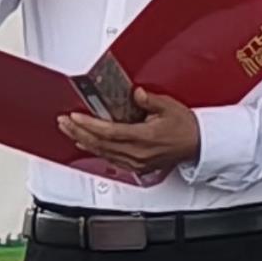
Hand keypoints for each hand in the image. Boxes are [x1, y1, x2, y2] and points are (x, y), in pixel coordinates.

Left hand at [56, 86, 204, 177]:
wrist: (198, 145)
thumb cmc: (185, 128)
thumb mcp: (170, 107)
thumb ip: (150, 100)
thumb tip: (135, 94)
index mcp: (145, 137)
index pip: (109, 132)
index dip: (89, 125)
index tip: (75, 117)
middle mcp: (138, 153)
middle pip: (100, 144)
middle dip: (78, 132)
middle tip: (63, 122)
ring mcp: (136, 162)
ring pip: (102, 153)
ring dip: (82, 140)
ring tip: (68, 130)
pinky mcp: (136, 166)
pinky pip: (109, 159)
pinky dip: (94, 150)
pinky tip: (85, 144)